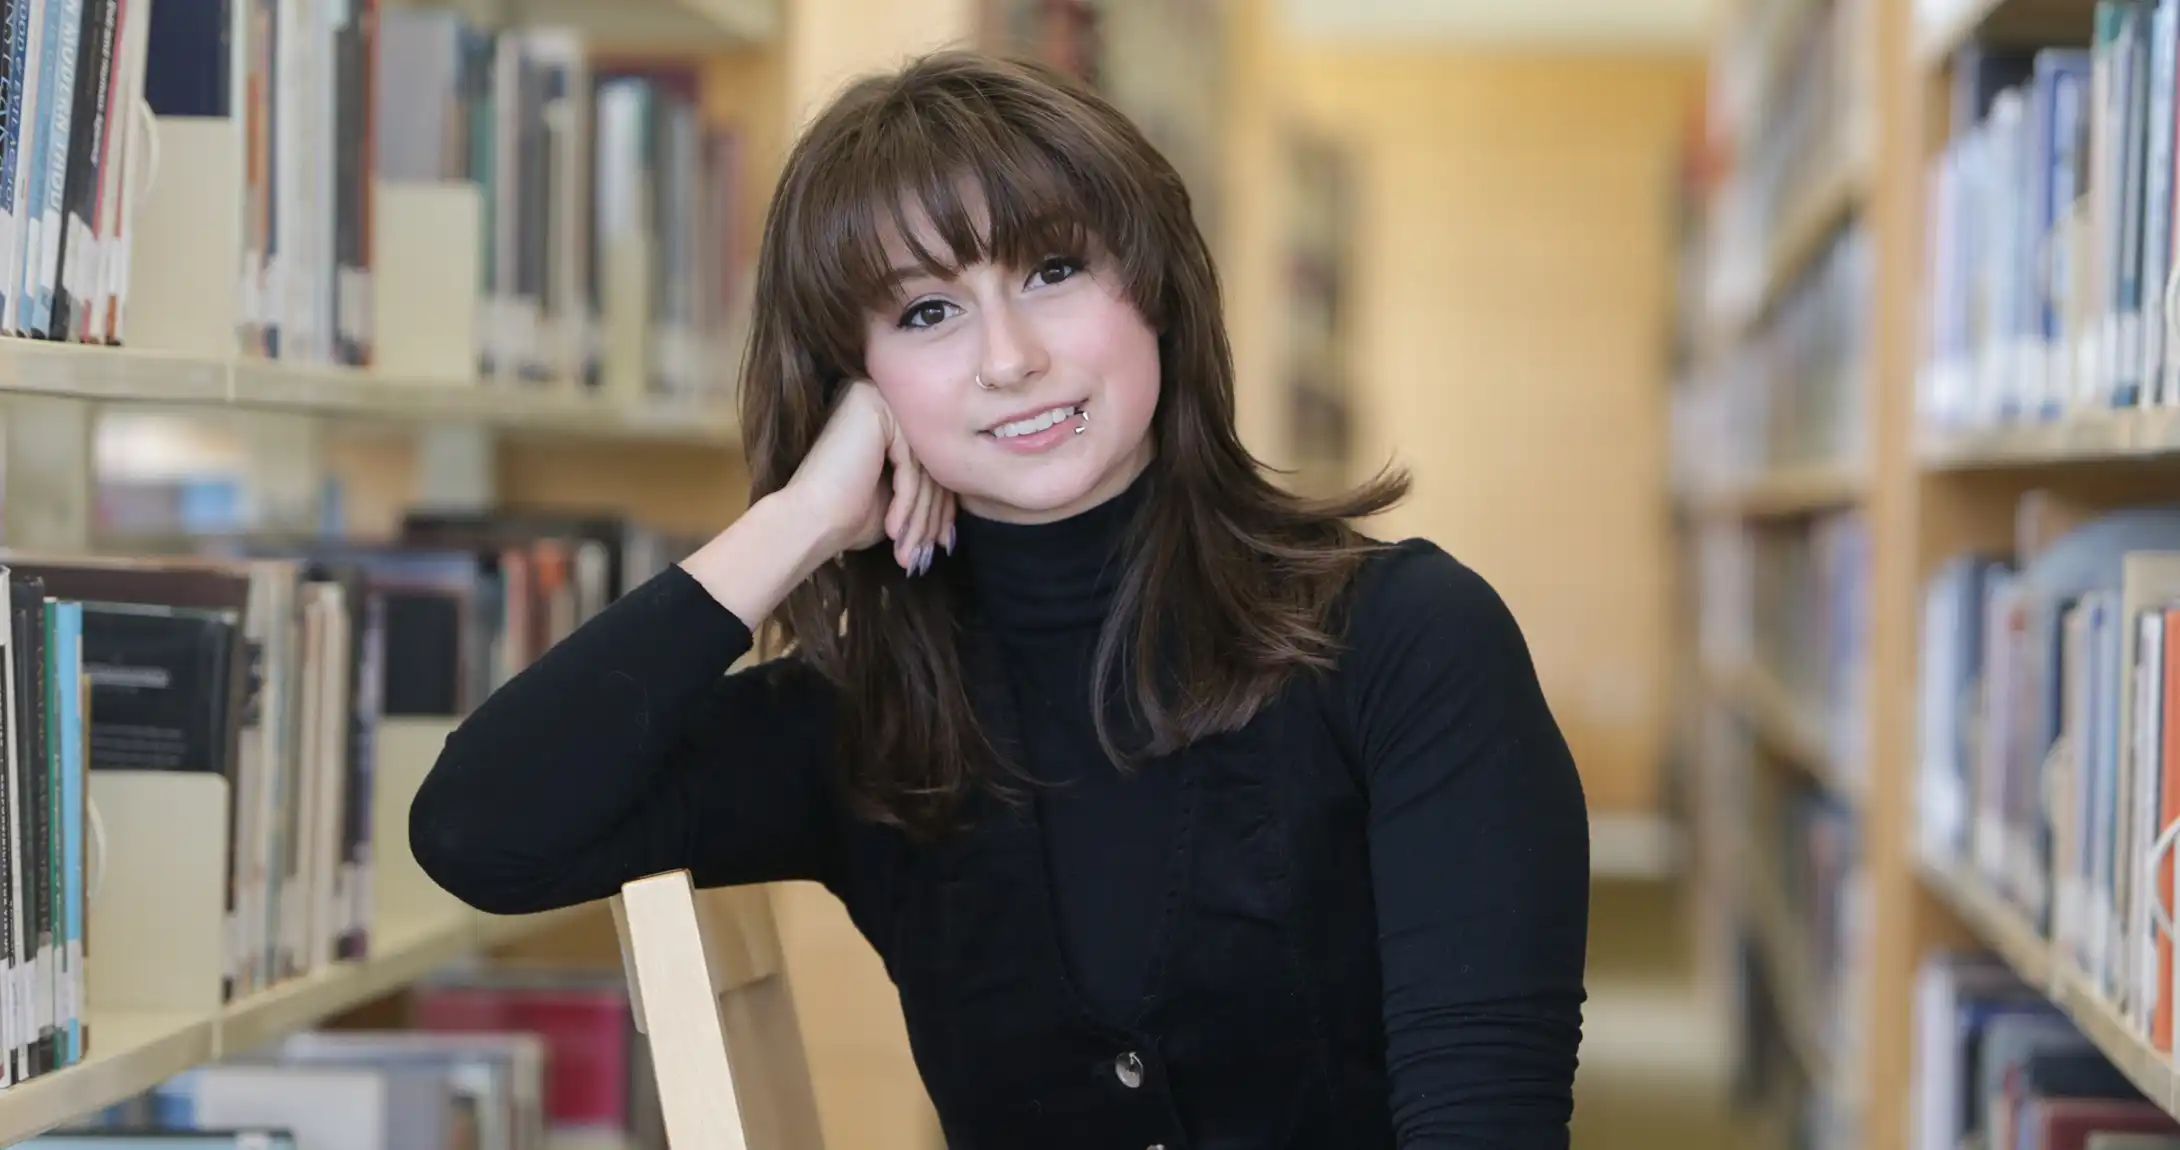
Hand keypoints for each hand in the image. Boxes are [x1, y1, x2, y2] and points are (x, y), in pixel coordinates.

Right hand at [784, 380, 955, 573]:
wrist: (808, 520)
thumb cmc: (846, 515)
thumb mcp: (899, 500)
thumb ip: (926, 488)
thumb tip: (961, 506)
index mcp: (886, 417)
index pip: (928, 461)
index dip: (940, 505)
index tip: (942, 541)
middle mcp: (881, 398)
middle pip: (927, 461)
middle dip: (933, 513)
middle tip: (932, 550)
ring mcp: (876, 397)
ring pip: (921, 464)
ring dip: (921, 515)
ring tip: (913, 551)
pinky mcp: (874, 408)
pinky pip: (909, 461)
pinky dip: (907, 500)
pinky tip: (894, 529)